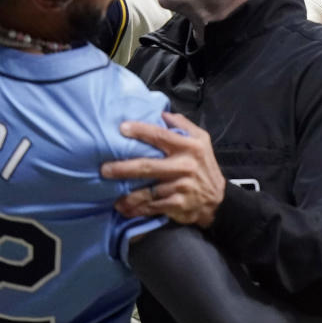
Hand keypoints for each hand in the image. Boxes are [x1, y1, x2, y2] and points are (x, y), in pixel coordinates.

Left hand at [101, 112, 224, 227]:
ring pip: (148, 190)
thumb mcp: (202, 140)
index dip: (140, 131)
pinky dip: (136, 209)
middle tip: (104, 169)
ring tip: (110, 194)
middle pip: (148, 166)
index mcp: (189, 146)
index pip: (161, 135)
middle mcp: (185, 165)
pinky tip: (123, 208)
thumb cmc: (204, 165)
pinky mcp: (177, 204)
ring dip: (127, 194)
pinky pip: (152, 206)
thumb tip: (161, 113)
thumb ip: (183, 125)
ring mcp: (180, 186)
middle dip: (123, 168)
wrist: (217, 199)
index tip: (122, 128)